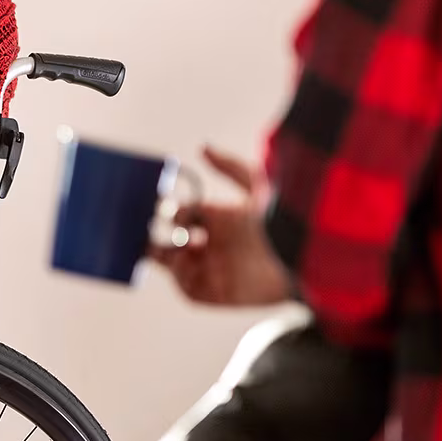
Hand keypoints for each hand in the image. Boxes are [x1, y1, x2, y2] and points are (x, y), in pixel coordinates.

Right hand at [149, 146, 292, 306]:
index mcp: (220, 220)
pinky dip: (180, 276)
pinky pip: (188, 288)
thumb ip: (230, 166)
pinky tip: (185, 260)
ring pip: (174, 265)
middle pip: (171, 242)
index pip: (183, 216)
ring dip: (165, 255)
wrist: (300, 259)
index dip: (170, 211)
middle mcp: (214, 246)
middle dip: (153, 235)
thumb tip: (203, 147)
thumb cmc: (282, 221)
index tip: (156, 203)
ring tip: (164, 244)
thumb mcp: (258, 186)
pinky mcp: (217, 293)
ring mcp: (214, 270)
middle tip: (141, 228)